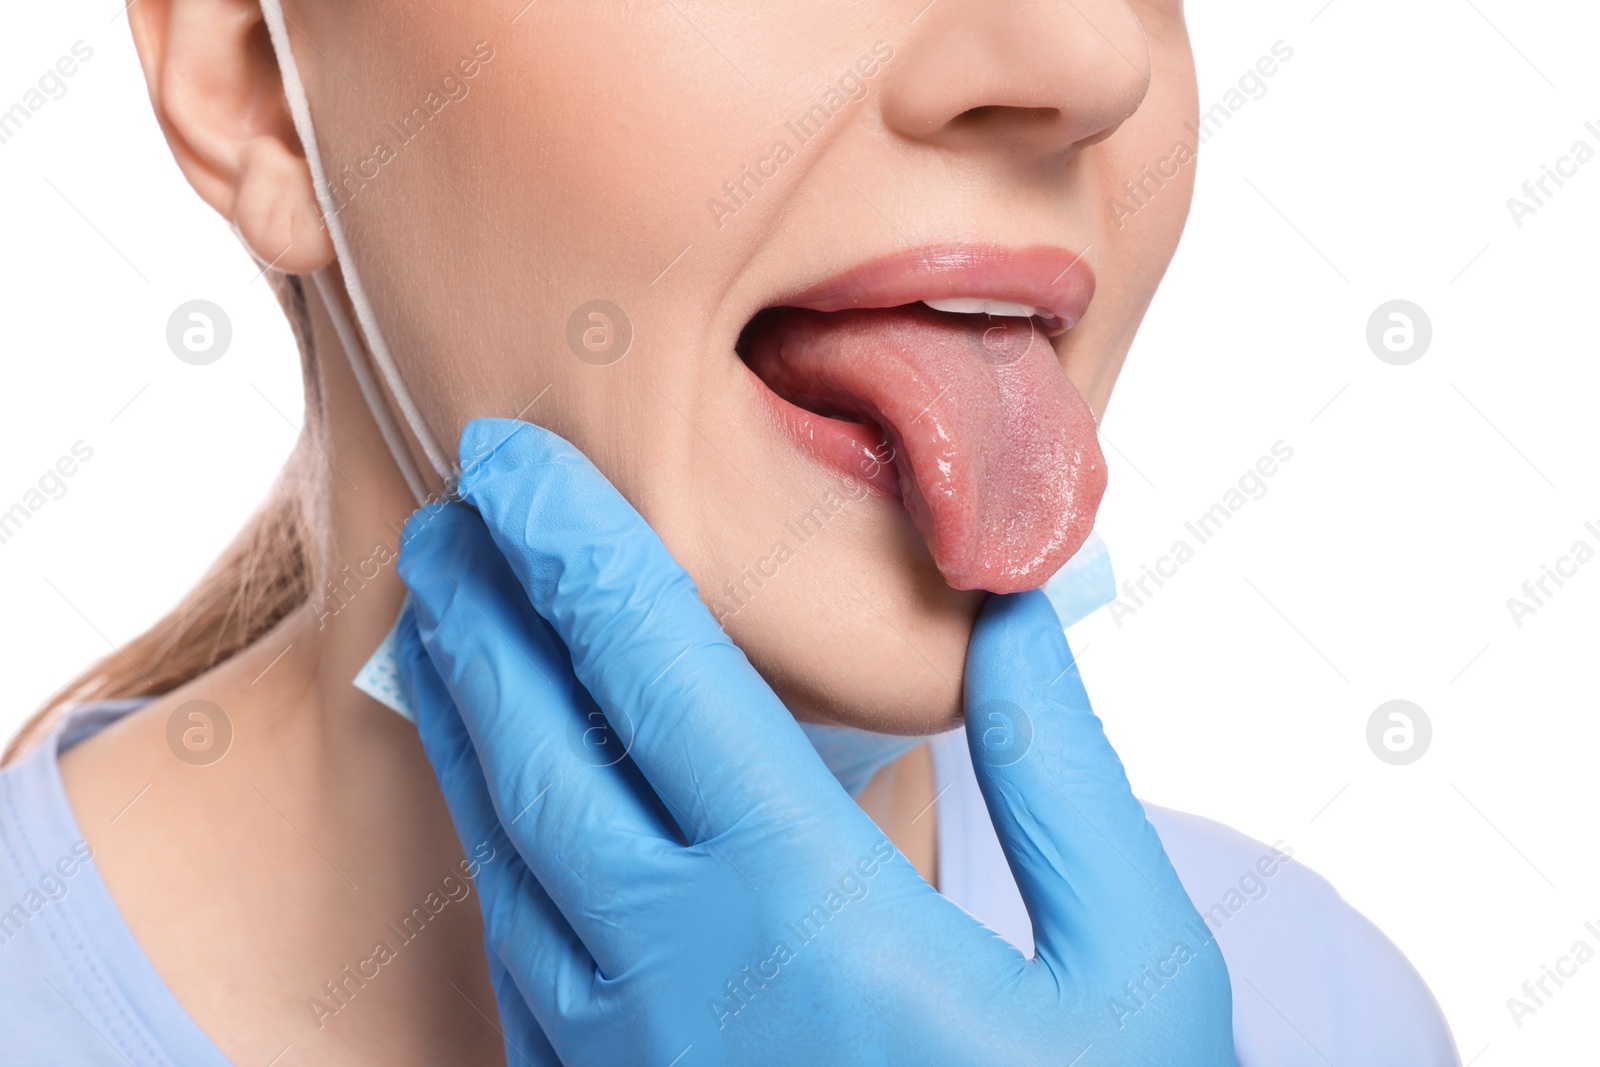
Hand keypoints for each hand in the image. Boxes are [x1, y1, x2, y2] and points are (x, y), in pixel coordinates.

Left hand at [396, 417, 1234, 1065]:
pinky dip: (487, 830)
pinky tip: (491, 783)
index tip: (522, 455)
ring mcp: (619, 1051)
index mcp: (808, 908)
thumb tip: (1023, 610)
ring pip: (500, 840)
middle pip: (537, 740)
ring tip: (445, 604)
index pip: (657, 672)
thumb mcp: (1132, 969)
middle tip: (459, 496)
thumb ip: (1066, 774)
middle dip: (489, 600)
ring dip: (467, 706)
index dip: (580, 546)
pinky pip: (513, 942)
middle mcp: (676, 969)